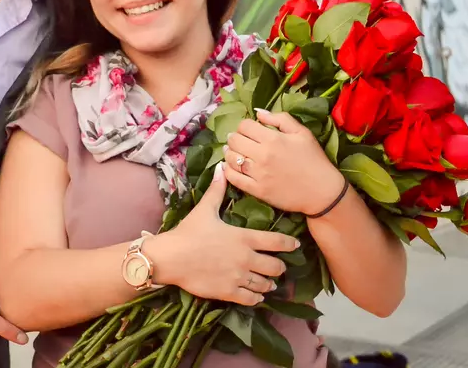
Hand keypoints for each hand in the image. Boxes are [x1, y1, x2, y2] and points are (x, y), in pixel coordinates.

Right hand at [147, 163, 298, 306]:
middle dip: (280, 267)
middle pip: (275, 267)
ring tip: (270, 283)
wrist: (171, 257)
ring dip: (269, 283)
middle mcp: (246, 258)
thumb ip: (217, 191)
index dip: (289, 244)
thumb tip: (220, 168)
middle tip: (280, 267)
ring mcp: (239, 277)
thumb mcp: (204, 209)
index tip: (295, 245)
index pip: (276, 242)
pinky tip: (257, 296)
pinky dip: (257, 298)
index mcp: (244, 238)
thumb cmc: (189, 232)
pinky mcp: (229, 292)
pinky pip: (251, 299)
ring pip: (265, 284)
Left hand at [223, 109, 344, 214]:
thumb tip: (258, 113)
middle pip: (234, 140)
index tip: (248, 130)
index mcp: (273, 139)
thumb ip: (280, 119)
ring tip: (234, 152)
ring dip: (230, 153)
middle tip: (239, 140)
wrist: (323, 192)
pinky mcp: (257, 190)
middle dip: (235, 137)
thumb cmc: (314, 159)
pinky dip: (227, 171)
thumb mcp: (302, 133)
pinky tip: (230, 167)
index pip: (244, 125)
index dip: (244, 126)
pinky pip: (233, 178)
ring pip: (231, 158)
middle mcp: (262, 155)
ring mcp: (258, 174)